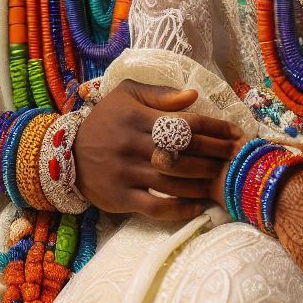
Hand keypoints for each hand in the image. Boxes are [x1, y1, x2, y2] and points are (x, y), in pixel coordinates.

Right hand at [73, 79, 241, 219]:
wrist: (67, 152)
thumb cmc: (106, 119)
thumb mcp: (127, 94)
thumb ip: (161, 94)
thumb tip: (194, 95)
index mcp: (137, 115)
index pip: (184, 122)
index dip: (214, 128)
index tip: (233, 133)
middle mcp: (132, 143)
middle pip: (183, 152)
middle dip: (214, 156)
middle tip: (234, 159)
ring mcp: (126, 172)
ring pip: (172, 181)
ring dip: (201, 183)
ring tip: (220, 181)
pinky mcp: (120, 197)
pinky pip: (156, 206)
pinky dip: (180, 209)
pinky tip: (199, 206)